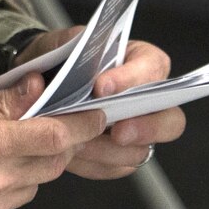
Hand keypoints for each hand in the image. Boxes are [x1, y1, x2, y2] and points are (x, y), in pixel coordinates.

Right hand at [0, 73, 109, 208]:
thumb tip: (37, 89)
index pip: (53, 137)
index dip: (82, 126)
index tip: (95, 117)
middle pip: (50, 165)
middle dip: (56, 145)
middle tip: (46, 128)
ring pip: (31, 188)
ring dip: (26, 169)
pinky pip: (5, 208)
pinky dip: (1, 191)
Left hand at [14, 28, 187, 179]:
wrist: (37, 87)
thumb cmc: (57, 61)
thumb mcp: (61, 41)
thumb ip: (71, 41)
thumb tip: (79, 53)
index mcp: (139, 61)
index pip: (153, 67)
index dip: (133, 79)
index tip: (102, 87)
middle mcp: (145, 99)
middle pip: (171, 119)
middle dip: (146, 128)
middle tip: (117, 131)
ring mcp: (135, 131)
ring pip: (141, 151)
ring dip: (109, 150)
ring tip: (79, 143)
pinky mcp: (116, 155)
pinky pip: (115, 167)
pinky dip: (93, 164)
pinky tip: (72, 154)